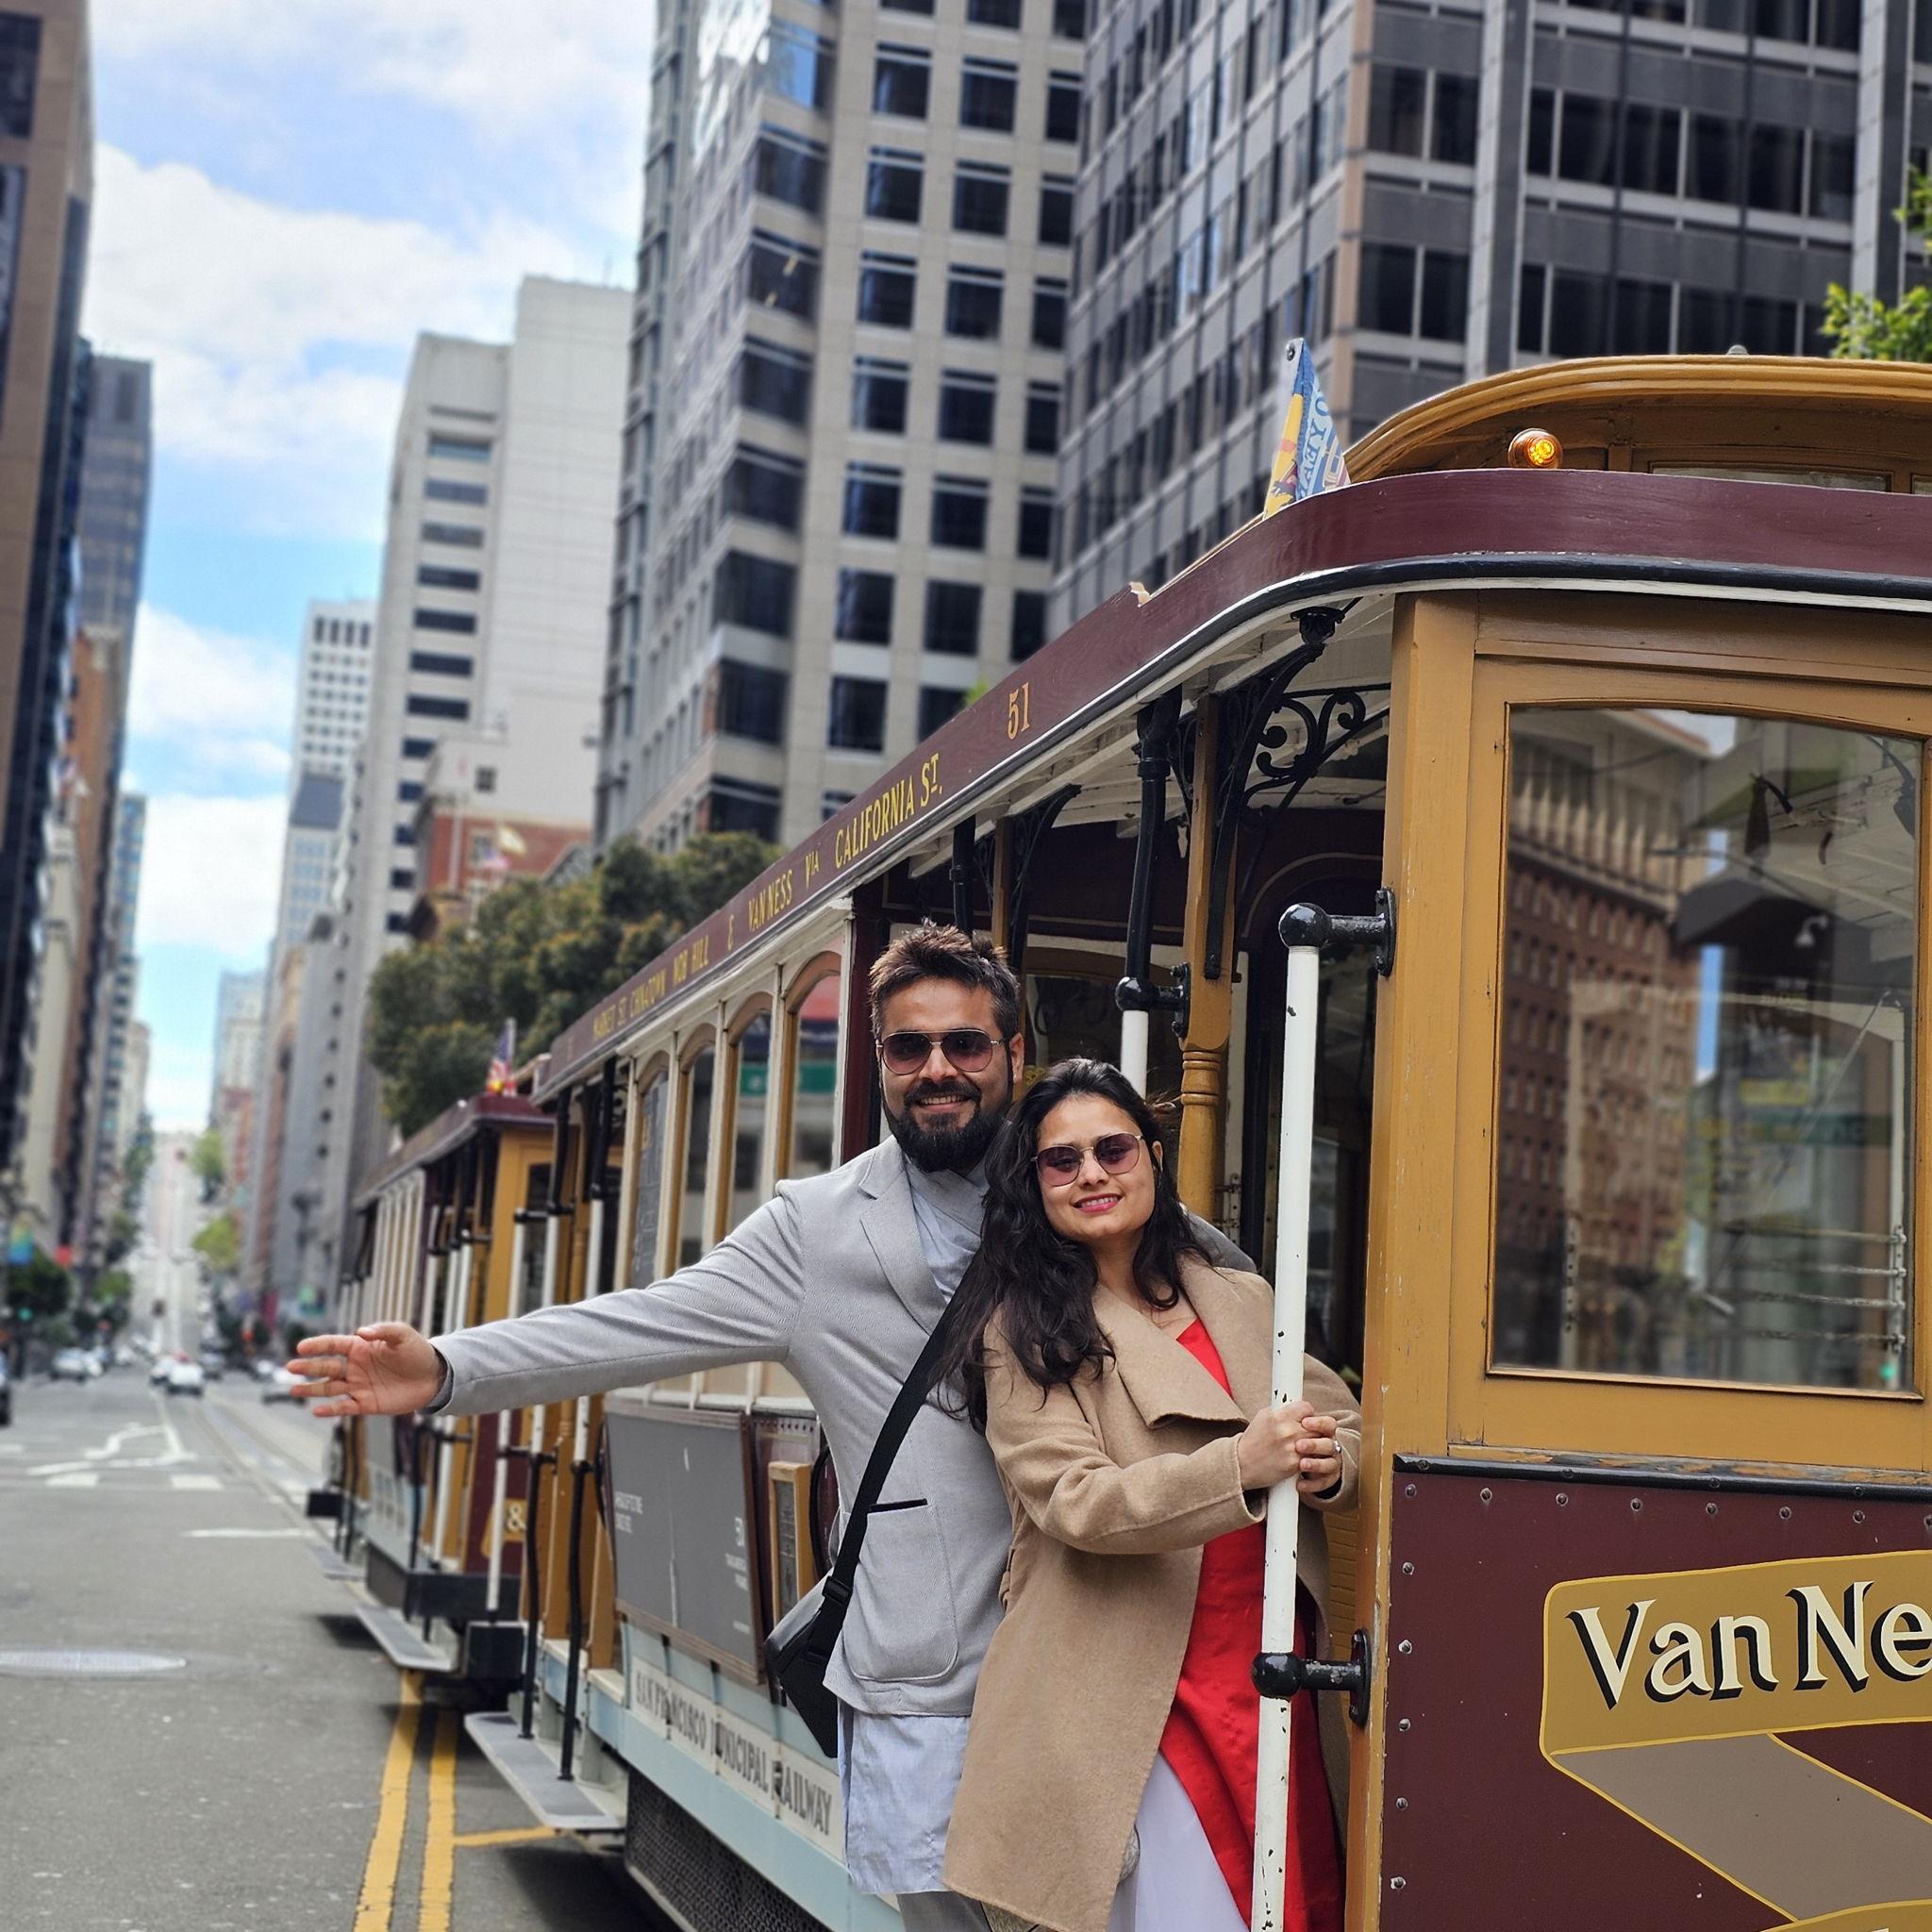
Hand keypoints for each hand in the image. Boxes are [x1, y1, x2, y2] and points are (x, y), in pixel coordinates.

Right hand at [289, 1324, 443, 1417]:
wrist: (432, 1376)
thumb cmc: (417, 1352)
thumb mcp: (403, 1335)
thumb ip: (384, 1331)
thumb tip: (361, 1331)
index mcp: (361, 1347)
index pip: (334, 1345)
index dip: (318, 1346)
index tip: (301, 1347)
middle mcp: (355, 1367)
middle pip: (327, 1366)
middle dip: (308, 1367)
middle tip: (290, 1367)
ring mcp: (359, 1386)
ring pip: (330, 1387)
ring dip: (312, 1389)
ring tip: (293, 1389)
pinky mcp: (366, 1403)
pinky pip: (345, 1407)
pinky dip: (331, 1410)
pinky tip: (317, 1411)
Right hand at [1237, 1399, 1342, 1493]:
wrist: (1242, 1465)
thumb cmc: (1252, 1440)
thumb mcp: (1263, 1417)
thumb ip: (1282, 1410)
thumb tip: (1297, 1406)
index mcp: (1279, 1416)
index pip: (1307, 1408)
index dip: (1307, 1413)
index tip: (1305, 1418)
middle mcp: (1287, 1431)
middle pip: (1317, 1425)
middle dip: (1315, 1429)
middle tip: (1309, 1432)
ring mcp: (1292, 1449)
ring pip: (1319, 1442)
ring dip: (1315, 1444)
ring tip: (1308, 1445)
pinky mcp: (1295, 1465)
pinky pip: (1313, 1458)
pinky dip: (1310, 1458)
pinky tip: (1303, 1457)